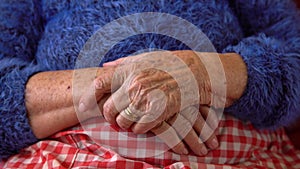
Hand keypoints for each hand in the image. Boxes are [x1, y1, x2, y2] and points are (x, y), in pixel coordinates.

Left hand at [79, 50, 246, 154]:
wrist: (196, 72)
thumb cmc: (170, 64)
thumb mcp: (145, 57)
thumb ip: (123, 62)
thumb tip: (104, 67)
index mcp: (130, 69)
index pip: (99, 84)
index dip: (88, 97)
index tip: (83, 106)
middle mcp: (135, 84)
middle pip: (109, 108)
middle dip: (109, 116)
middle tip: (115, 118)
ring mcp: (146, 99)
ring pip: (123, 122)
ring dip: (125, 124)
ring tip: (132, 120)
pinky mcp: (159, 112)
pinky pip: (139, 128)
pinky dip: (139, 129)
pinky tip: (145, 123)